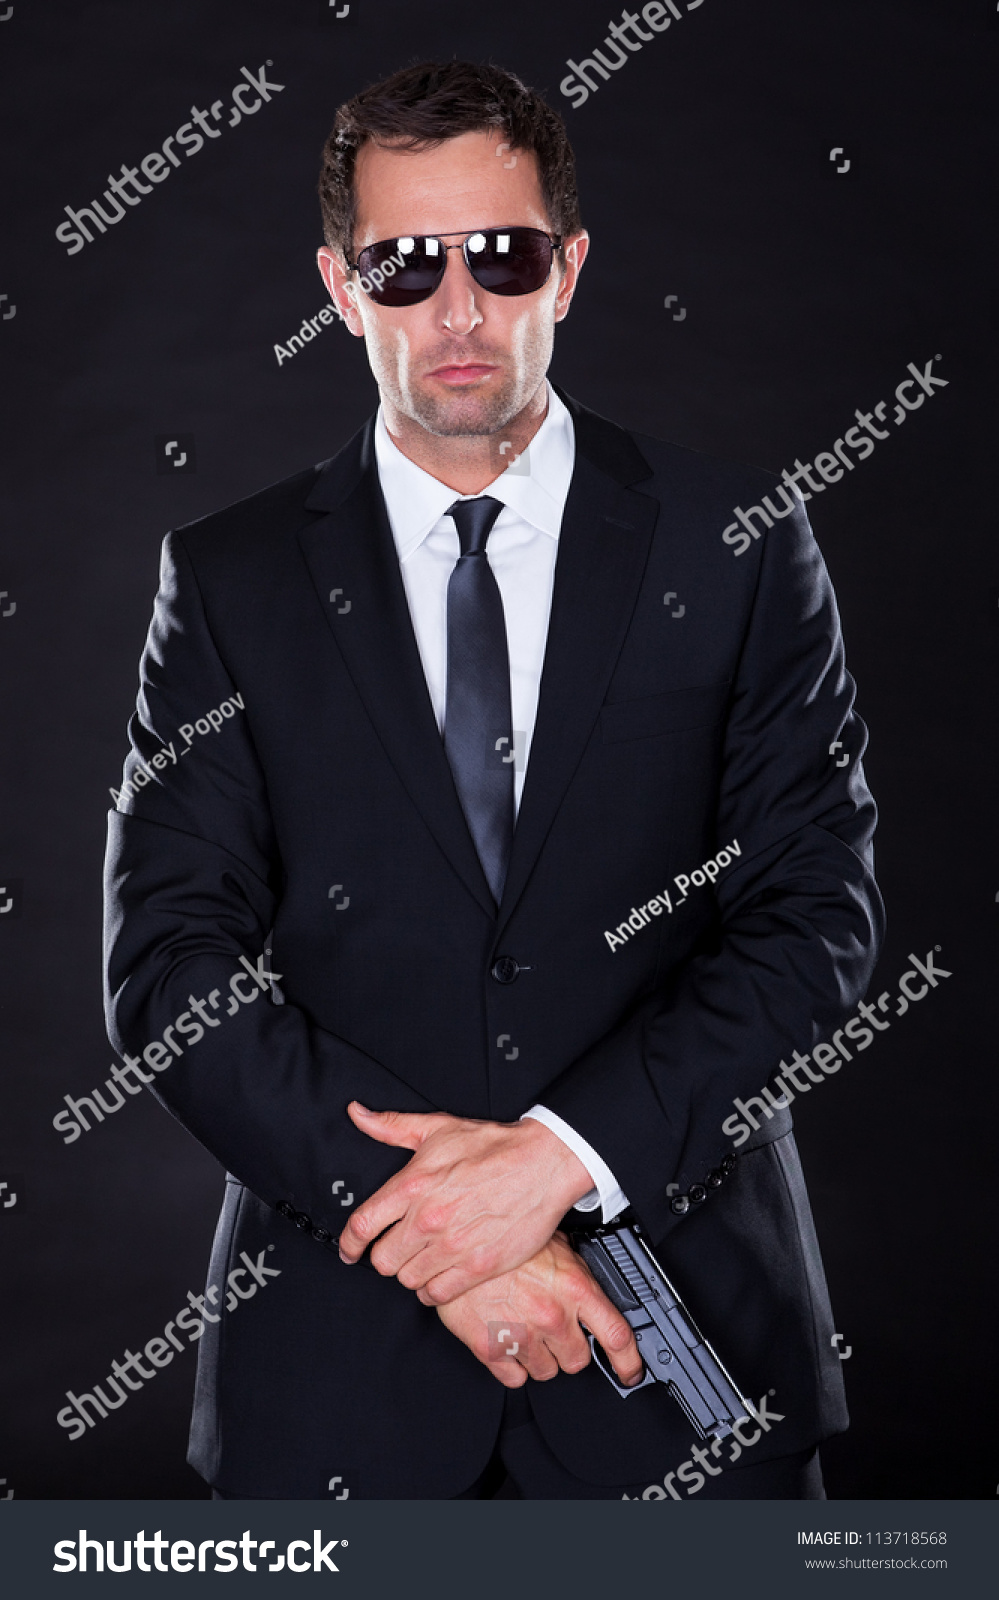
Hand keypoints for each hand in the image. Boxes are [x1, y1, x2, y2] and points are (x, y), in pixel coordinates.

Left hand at [338, 1104, 594, 1302]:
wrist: (544, 1163)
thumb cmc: (494, 1146)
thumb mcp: (438, 1128)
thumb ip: (391, 1126)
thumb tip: (357, 1114)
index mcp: (414, 1185)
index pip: (362, 1226)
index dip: (349, 1244)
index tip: (349, 1251)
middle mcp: (429, 1219)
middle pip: (383, 1261)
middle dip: (387, 1255)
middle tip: (400, 1247)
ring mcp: (454, 1246)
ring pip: (408, 1280)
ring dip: (412, 1272)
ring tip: (424, 1258)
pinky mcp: (479, 1267)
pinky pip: (438, 1295)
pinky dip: (435, 1289)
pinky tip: (441, 1273)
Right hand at [434, 1231, 643, 1389]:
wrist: (455, 1242)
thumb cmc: (501, 1238)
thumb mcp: (552, 1244)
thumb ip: (575, 1273)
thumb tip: (592, 1287)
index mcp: (573, 1288)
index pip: (616, 1336)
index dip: (629, 1361)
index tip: (631, 1372)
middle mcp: (551, 1317)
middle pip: (578, 1360)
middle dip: (570, 1348)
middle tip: (555, 1329)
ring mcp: (522, 1336)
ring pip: (546, 1372)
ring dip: (539, 1356)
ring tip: (525, 1326)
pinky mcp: (491, 1350)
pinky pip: (514, 1378)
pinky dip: (512, 1365)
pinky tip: (507, 1339)